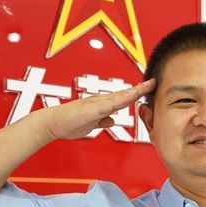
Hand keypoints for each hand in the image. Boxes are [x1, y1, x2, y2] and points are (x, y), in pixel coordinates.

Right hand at [41, 79, 155, 140]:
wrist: (51, 124)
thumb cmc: (68, 124)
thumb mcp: (91, 125)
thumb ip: (102, 121)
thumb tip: (112, 120)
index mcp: (101, 105)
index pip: (123, 98)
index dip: (137, 93)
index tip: (150, 87)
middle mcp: (100, 101)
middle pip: (124, 94)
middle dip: (140, 89)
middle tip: (154, 81)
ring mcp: (95, 104)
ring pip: (118, 97)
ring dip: (133, 92)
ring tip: (146, 86)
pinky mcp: (90, 110)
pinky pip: (107, 105)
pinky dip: (119, 101)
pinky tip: (128, 99)